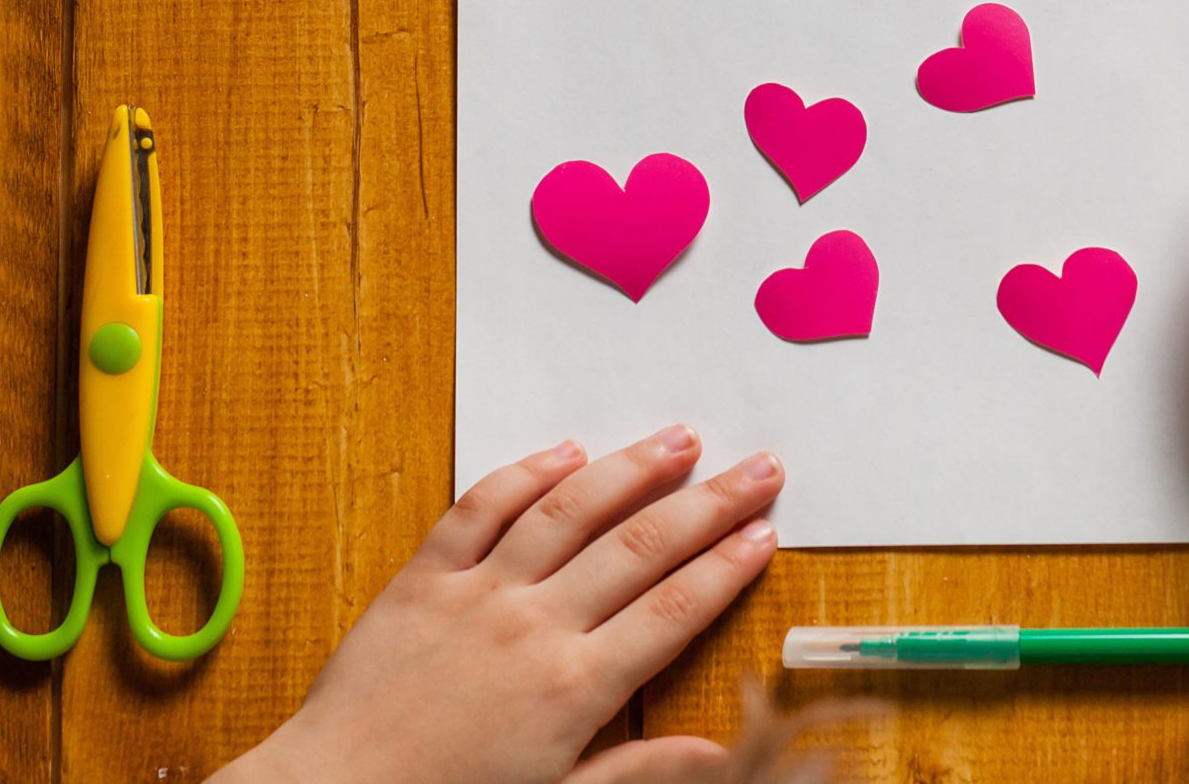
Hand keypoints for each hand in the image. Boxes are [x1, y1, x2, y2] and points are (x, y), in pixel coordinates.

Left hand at [218, 428, 783, 783]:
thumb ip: (639, 771)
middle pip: (641, 547)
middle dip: (710, 502)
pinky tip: (565, 452)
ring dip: (631, 470)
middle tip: (758, 467)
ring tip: (679, 439)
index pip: (674, 609)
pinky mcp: (422, 579)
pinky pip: (478, 509)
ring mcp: (478, 594)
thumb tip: (721, 755)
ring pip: (569, 511)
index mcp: (576, 688)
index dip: (727, 566)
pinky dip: (525, 474)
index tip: (765, 532)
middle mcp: (535, 627)